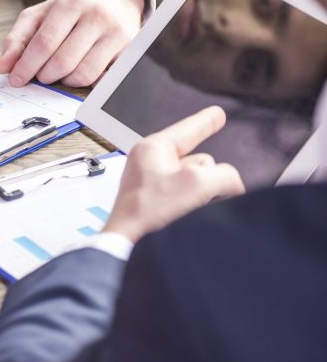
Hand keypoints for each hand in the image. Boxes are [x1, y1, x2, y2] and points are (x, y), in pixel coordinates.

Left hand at [0, 0, 143, 87]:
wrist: (112, 2)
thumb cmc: (70, 13)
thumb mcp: (39, 16)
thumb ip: (17, 39)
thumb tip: (3, 67)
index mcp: (72, 1)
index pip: (45, 42)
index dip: (27, 65)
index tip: (15, 79)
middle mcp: (98, 15)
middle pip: (63, 61)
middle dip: (45, 75)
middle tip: (40, 75)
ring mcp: (117, 33)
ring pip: (83, 74)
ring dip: (65, 80)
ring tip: (60, 71)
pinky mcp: (130, 52)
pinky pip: (102, 80)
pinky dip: (85, 82)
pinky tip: (79, 71)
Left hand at [103, 106, 244, 242]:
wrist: (129, 248)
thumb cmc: (150, 213)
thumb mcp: (197, 184)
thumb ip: (224, 175)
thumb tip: (232, 184)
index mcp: (153, 149)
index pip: (187, 129)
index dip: (206, 121)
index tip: (217, 113)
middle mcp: (151, 163)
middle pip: (199, 161)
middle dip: (210, 178)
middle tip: (202, 197)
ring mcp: (153, 185)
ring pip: (196, 183)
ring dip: (204, 196)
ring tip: (188, 213)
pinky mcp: (157, 206)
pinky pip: (188, 200)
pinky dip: (196, 208)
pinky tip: (189, 220)